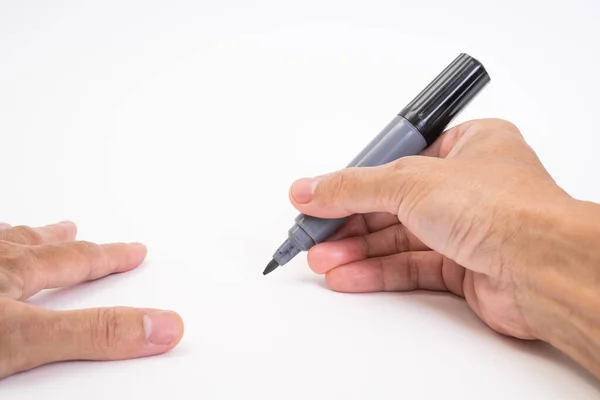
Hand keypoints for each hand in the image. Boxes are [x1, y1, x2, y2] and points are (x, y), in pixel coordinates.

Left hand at [0, 221, 183, 378]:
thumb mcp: (22, 338)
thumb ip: (90, 332)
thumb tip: (159, 326)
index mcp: (14, 270)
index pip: (77, 260)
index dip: (110, 258)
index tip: (135, 252)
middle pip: (37, 247)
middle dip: (65, 243)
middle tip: (76, 230)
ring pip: (2, 246)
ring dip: (23, 242)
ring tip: (33, 235)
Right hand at [288, 118, 599, 377]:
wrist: (546, 269)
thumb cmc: (505, 208)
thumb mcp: (410, 181)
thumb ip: (354, 187)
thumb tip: (310, 188)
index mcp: (467, 147)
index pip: (395, 161)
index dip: (354, 179)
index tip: (318, 194)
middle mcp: (469, 187)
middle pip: (392, 203)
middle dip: (348, 221)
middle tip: (312, 233)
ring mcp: (468, 229)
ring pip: (399, 239)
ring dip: (357, 250)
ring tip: (322, 260)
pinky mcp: (465, 267)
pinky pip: (411, 267)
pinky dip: (377, 271)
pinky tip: (348, 275)